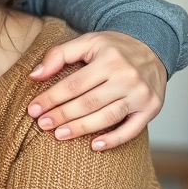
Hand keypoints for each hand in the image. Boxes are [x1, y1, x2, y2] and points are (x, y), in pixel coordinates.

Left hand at [27, 31, 166, 150]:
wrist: (154, 47)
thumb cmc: (115, 48)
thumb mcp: (87, 42)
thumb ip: (59, 55)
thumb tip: (35, 76)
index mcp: (110, 59)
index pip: (74, 84)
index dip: (52, 98)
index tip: (33, 109)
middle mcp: (128, 77)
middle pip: (89, 102)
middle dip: (63, 115)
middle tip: (43, 124)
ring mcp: (142, 94)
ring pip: (108, 117)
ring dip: (82, 128)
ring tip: (59, 135)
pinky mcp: (152, 108)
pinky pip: (132, 130)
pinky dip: (114, 140)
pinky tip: (94, 146)